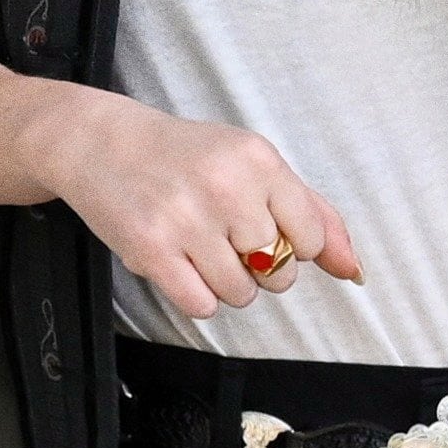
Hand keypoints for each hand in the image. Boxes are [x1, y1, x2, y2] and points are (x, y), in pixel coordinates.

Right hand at [35, 94, 364, 319]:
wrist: (95, 142)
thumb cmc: (180, 155)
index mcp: (257, 159)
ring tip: (195, 246)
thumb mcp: (250, 164)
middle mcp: (225, 186)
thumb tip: (353, 269)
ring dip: (220, 282)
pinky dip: (192, 293)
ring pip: (240, 294)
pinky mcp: (151, 248)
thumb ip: (311, 213)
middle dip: (254, 266)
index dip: (287, 243)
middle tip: (218, 232)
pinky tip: (176, 261)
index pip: (309, 239)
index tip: (256, 222)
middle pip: (277, 273)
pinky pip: (201, 305)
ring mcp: (186, 219)